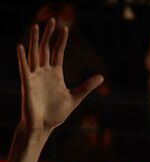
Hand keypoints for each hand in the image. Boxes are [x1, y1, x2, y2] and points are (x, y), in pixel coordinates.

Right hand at [16, 20, 102, 134]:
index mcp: (55, 74)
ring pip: (34, 55)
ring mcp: (35, 77)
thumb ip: (86, 86)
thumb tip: (101, 77)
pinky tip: (21, 46)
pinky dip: (22, 58)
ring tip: (36, 26)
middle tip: (51, 20)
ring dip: (35, 41)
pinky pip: (24, 69)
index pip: (58, 53)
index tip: (65, 28)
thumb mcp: (75, 97)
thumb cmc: (57, 113)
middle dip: (48, 35)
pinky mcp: (28, 84)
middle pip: (45, 49)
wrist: (44, 126)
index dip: (61, 41)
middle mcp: (44, 72)